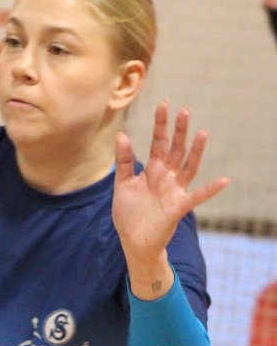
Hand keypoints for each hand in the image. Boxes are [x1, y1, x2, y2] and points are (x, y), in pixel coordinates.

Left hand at [111, 101, 227, 269]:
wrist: (133, 240)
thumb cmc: (129, 212)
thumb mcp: (122, 184)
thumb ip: (124, 161)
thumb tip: (122, 135)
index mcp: (152, 170)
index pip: (158, 143)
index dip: (160, 125)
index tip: (164, 104)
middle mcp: (166, 177)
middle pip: (175, 150)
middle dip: (179, 131)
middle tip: (185, 110)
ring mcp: (175, 190)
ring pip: (188, 167)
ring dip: (195, 151)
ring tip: (202, 133)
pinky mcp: (179, 206)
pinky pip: (198, 196)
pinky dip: (210, 189)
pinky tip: (223, 180)